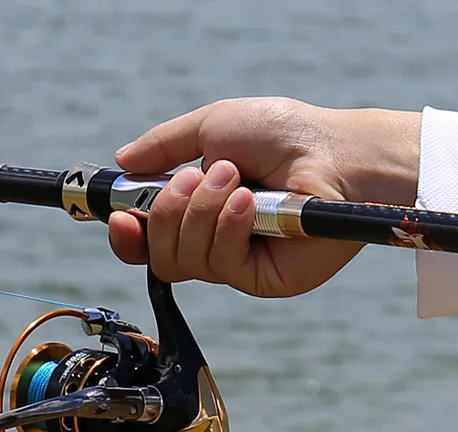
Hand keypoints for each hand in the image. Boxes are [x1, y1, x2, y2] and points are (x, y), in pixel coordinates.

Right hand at [107, 97, 419, 296]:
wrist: (337, 154)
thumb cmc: (285, 135)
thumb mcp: (214, 125)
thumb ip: (164, 146)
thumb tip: (122, 162)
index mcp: (199, 211)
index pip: (148, 242)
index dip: (128, 237)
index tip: (119, 217)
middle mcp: (214, 242)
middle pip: (158, 256)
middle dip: (166, 214)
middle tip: (197, 177)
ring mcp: (237, 265)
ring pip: (184, 262)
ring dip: (202, 213)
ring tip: (236, 180)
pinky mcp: (260, 281)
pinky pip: (219, 267)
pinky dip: (227, 229)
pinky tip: (251, 204)